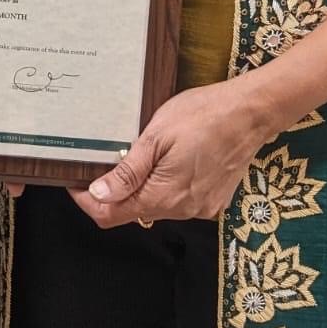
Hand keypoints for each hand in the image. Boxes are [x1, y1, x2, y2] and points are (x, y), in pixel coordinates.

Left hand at [70, 75, 277, 228]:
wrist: (251, 112)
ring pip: (155, 206)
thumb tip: (99, 194)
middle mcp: (183, 210)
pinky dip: (164, 186)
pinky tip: (168, 161)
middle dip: (112, 192)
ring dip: (140, 187)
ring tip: (139, 155)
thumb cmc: (203, 115)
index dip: (87, 200)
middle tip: (105, 160)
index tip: (75, 181)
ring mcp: (200, 207)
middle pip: (132, 212)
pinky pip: (177, 200)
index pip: (110, 215)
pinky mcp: (212, 200)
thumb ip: (127, 171)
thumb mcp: (156, 136)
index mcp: (164, 196)